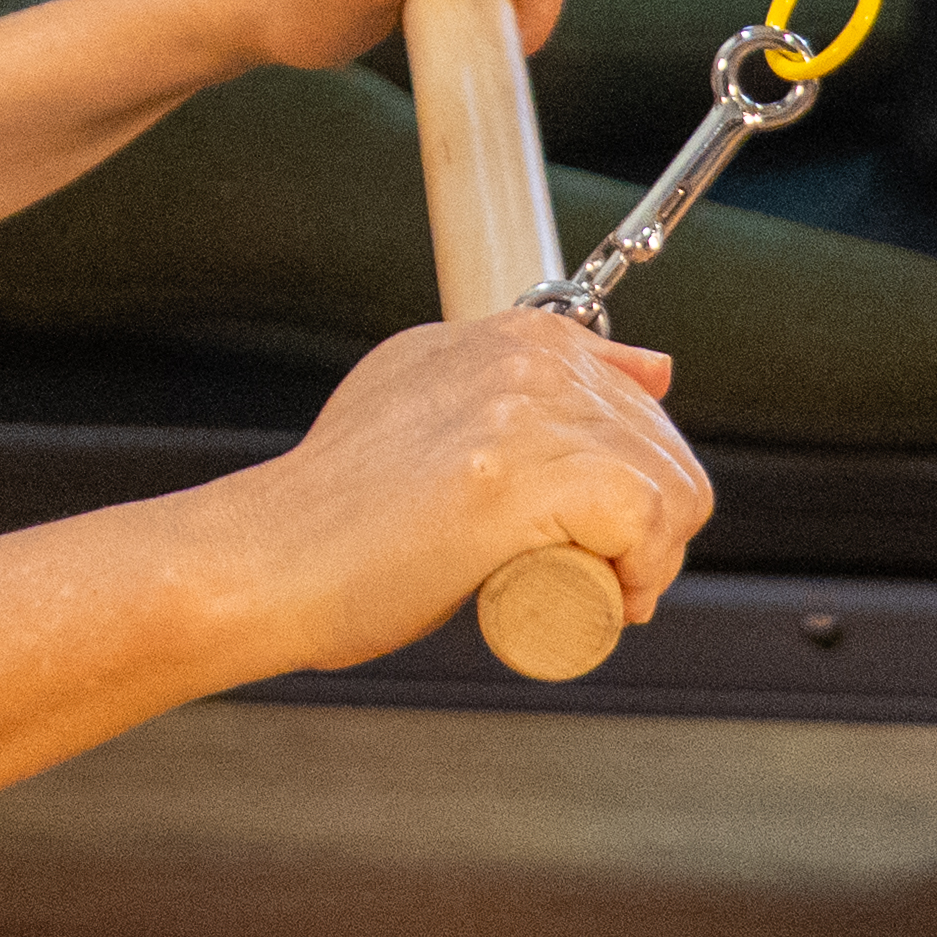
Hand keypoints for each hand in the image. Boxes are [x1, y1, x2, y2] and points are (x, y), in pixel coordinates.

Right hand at [250, 312, 703, 667]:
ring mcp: (522, 415)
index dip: (631, 477)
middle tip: (601, 578)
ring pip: (667, 489)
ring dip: (653, 560)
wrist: (268, 561)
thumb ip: (524, 368)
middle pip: (660, 448)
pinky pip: (644, 522)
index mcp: (509, 337)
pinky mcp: (521, 480)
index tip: (599, 524)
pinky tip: (605, 599)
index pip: (637, 398)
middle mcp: (523, 360)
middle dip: (651, 527)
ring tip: (599, 593)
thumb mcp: (436, 403)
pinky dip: (643, 574)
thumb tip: (650, 367)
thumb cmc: (340, 509)